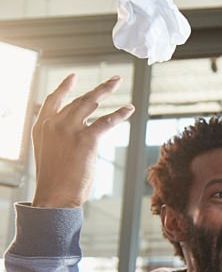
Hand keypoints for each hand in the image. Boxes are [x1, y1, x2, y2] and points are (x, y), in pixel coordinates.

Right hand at [31, 74, 134, 207]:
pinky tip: (129, 108)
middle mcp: (54, 123)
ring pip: (91, 102)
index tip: (73, 77)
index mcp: (42, 126)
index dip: (64, 87)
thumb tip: (73, 136)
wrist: (54, 195)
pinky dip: (119, 114)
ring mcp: (69, 129)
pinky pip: (106, 121)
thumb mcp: (49, 153)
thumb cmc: (54, 180)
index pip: (52, 100)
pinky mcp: (86, 138)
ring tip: (117, 82)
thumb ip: (58, 139)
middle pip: (79, 100)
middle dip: (98, 89)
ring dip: (106, 90)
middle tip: (113, 80)